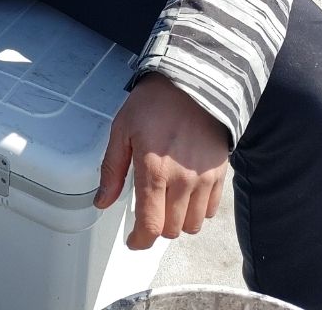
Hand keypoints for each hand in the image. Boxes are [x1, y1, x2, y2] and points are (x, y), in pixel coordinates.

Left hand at [94, 73, 229, 247]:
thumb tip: (102, 201)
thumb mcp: (122, 129)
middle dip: (156, 226)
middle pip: (171, 229)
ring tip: (168, 202)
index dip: (140, 241)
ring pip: (193, 225)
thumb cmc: (154, 102)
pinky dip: (198, 210)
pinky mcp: (220, 173)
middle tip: (148, 210)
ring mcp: (204, 178)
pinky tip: (186, 194)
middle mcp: (182, 179)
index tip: (134, 241)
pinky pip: (211, 210)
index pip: (150, 225)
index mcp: (153, 169)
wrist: (192, 81)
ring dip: (178, 221)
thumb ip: (112, 169)